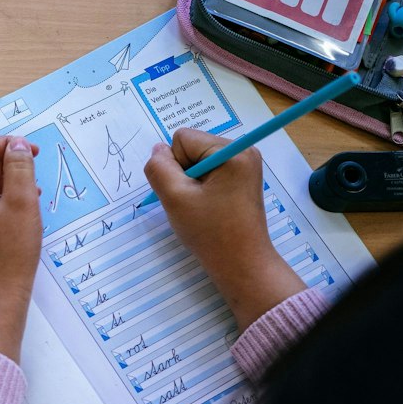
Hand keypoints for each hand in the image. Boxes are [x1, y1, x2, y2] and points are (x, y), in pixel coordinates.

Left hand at [0, 136, 42, 359]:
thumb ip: (19, 168)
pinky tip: (23, 212)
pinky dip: (3, 200)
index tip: (32, 153)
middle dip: (8, 164)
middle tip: (33, 178)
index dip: (7, 145)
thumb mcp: (22, 204)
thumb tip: (16, 144)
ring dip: (9, 182)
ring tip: (32, 196)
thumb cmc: (9, 256)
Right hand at [144, 129, 305, 326]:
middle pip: (192, 147)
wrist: (242, 264)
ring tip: (202, 207)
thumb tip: (157, 150)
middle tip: (194, 203)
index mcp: (232, 151)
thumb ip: (159, 169)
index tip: (187, 192)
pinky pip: (210, 172)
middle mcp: (243, 151)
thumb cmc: (211, 233)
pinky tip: (209, 208)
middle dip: (184, 173)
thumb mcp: (175, 198)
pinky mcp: (243, 179)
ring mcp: (245, 165)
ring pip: (198, 161)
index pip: (183, 139)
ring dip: (192, 183)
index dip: (174, 165)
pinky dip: (202, 189)